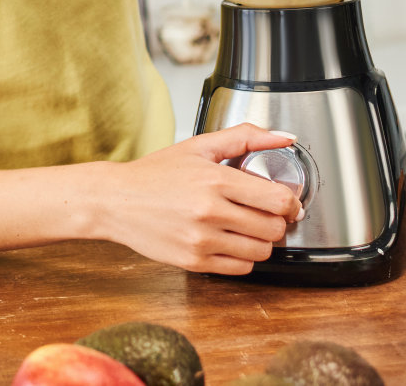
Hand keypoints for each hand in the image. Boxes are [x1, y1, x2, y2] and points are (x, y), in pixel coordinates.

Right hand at [99, 124, 303, 274]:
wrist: (115, 201)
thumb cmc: (155, 174)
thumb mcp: (198, 147)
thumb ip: (245, 137)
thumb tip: (284, 137)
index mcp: (215, 180)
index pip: (278, 200)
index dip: (291, 202)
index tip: (287, 202)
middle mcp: (209, 212)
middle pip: (274, 229)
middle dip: (276, 221)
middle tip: (263, 214)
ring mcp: (202, 240)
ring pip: (261, 252)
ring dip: (261, 241)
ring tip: (246, 228)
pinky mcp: (194, 261)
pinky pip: (241, 268)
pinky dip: (242, 257)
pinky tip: (229, 241)